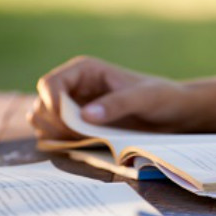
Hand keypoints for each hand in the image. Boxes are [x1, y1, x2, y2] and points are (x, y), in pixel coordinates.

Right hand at [27, 56, 200, 138]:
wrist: (173, 112)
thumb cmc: (161, 97)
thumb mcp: (144, 98)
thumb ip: (117, 104)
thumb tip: (86, 115)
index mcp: (84, 71)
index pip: (49, 84)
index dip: (51, 104)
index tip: (69, 123)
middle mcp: (74, 87)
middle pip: (42, 105)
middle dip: (55, 123)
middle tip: (81, 136)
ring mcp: (74, 107)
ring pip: (44, 122)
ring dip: (56, 135)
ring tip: (84, 140)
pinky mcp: (80, 126)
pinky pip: (56, 136)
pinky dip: (62, 143)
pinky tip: (84, 145)